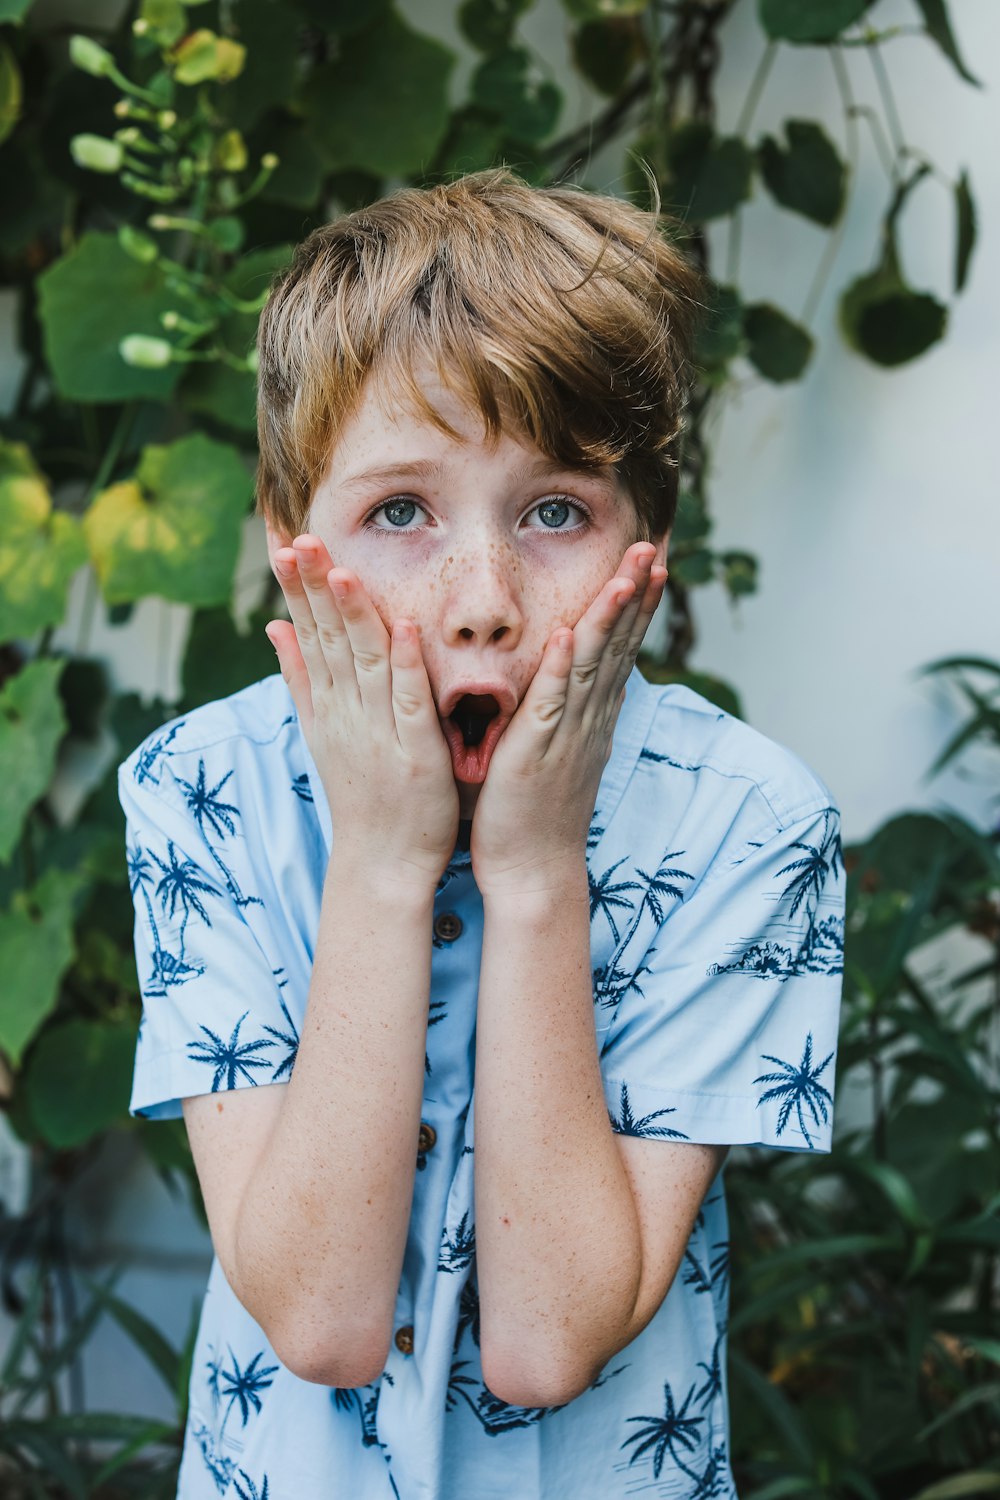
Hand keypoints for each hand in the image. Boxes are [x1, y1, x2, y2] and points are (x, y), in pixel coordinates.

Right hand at [266, 534, 459, 888]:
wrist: (381, 862)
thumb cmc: (361, 794)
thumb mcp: (321, 731)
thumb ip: (301, 678)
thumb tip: (273, 628)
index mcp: (326, 704)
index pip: (307, 635)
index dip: (296, 589)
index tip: (283, 542)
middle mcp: (346, 712)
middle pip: (327, 641)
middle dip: (313, 589)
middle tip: (301, 539)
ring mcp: (379, 732)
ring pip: (364, 664)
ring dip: (354, 617)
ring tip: (344, 572)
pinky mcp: (415, 754)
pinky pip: (411, 704)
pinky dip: (406, 669)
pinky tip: (405, 630)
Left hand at [470, 543, 665, 894]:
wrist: (533, 870)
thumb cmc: (535, 812)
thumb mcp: (558, 749)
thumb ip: (569, 710)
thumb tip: (580, 676)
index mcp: (593, 715)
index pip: (622, 648)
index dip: (638, 604)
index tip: (652, 560)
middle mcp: (590, 719)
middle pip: (619, 646)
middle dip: (636, 595)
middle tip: (652, 547)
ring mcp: (569, 735)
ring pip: (594, 666)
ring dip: (611, 619)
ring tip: (627, 575)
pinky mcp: (538, 753)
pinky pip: (552, 703)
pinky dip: (563, 667)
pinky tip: (571, 633)